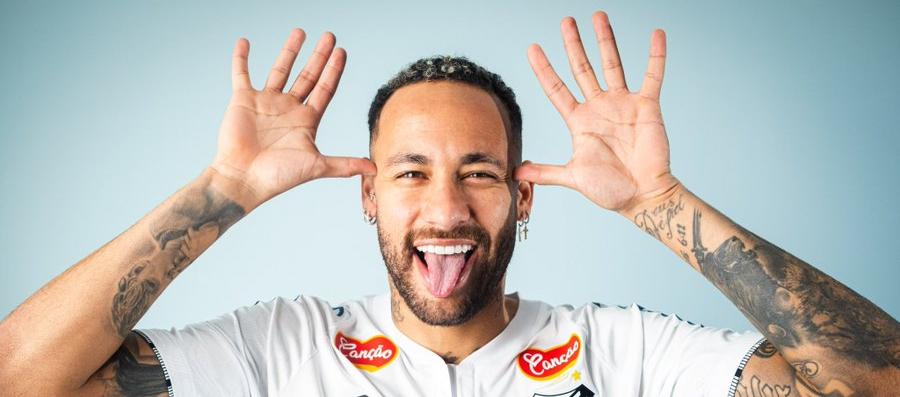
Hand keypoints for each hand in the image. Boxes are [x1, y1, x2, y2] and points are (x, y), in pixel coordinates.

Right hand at [210, 29, 375, 206]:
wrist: (244, 180)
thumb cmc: (279, 177)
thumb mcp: (317, 166)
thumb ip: (345, 165)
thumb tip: (376, 169)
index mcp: (306, 120)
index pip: (325, 89)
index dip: (334, 71)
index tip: (342, 52)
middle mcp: (288, 109)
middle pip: (308, 76)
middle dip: (319, 56)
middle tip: (330, 36)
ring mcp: (266, 103)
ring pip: (280, 70)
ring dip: (290, 51)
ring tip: (300, 32)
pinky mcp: (243, 101)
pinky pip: (241, 74)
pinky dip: (241, 59)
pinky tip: (245, 42)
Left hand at [515, 12, 679, 213]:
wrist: (643, 197)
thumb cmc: (611, 190)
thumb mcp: (573, 177)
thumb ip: (546, 172)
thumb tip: (515, 173)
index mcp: (579, 121)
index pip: (556, 88)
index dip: (544, 69)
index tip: (532, 48)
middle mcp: (599, 107)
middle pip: (582, 68)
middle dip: (573, 45)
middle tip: (565, 22)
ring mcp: (623, 104)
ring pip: (612, 65)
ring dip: (605, 40)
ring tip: (598, 16)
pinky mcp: (647, 107)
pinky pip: (652, 76)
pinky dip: (655, 56)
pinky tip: (656, 35)